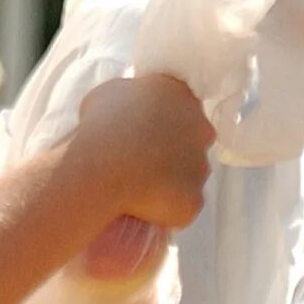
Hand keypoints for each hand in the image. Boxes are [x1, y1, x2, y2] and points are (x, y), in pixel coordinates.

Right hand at [67, 74, 213, 230]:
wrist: (106, 166)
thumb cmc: (102, 125)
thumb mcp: (107, 94)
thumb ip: (128, 98)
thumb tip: (127, 111)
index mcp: (180, 95)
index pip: (179, 107)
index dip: (160, 123)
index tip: (141, 133)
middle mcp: (200, 128)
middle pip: (191, 141)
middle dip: (171, 151)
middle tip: (141, 162)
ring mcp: (201, 166)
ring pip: (189, 175)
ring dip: (169, 180)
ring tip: (137, 187)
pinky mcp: (194, 198)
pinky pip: (181, 205)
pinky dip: (164, 208)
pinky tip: (142, 207)